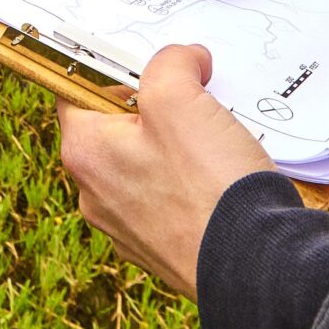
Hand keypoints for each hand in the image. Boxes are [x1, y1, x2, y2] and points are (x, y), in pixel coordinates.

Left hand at [57, 44, 274, 295]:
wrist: (253, 269)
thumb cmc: (208, 185)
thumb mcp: (181, 99)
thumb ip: (170, 64)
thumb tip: (183, 60)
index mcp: (85, 152)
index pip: (76, 91)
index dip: (113, 71)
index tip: (150, 69)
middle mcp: (94, 193)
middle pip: (114, 129)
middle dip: (153, 111)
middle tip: (193, 105)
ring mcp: (126, 227)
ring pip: (145, 166)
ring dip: (176, 149)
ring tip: (214, 147)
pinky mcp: (160, 249)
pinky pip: (168, 201)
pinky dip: (190, 187)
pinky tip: (220, 184)